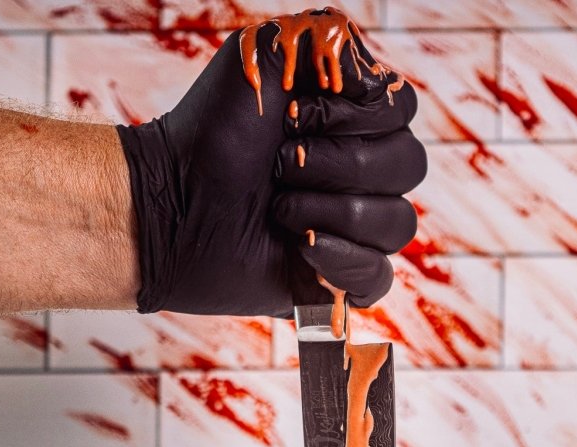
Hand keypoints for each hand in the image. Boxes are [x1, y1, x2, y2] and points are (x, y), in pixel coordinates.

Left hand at [115, 10, 425, 316]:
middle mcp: (363, 171)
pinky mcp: (339, 279)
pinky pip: (379, 276)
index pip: (401, 112)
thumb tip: (379, 77)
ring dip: (332, 211)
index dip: (356, 117)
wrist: (169, 201)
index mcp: (353, 120)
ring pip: (396, 222)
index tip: (293, 118)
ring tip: (277, 209)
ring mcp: (354, 228)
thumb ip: (326, 38)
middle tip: (279, 165)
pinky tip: (302, 250)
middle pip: (407, 166)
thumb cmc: (210, 130)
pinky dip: (344, 262)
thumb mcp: (260, 56)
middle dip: (339, 165)